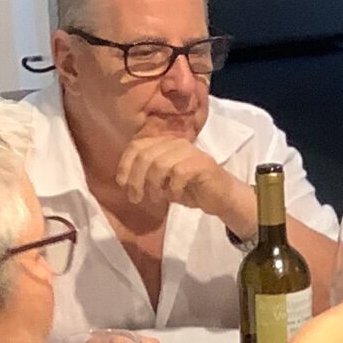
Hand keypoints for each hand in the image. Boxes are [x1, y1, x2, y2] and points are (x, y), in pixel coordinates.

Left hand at [115, 136, 251, 233]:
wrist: (220, 197)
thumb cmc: (189, 189)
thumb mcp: (161, 182)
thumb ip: (145, 176)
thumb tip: (124, 179)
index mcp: (164, 144)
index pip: (137, 146)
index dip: (125, 164)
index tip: (122, 184)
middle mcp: (175, 143)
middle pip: (145, 156)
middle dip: (136, 180)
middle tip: (137, 198)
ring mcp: (190, 152)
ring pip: (159, 164)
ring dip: (154, 186)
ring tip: (157, 198)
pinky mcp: (202, 164)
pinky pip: (178, 173)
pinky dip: (173, 188)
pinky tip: (176, 196)